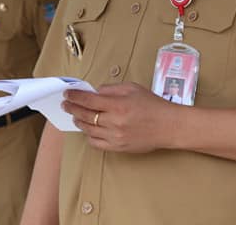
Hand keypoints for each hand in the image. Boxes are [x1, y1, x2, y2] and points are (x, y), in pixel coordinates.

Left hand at [63, 83, 180, 153]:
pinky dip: (89, 136)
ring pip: (88, 130)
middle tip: (66, 104)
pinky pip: (96, 143)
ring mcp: (115, 137)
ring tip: (76, 116)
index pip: (88, 100)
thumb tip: (95, 92)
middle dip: (72, 108)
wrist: (168, 126)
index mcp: (118, 105)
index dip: (75, 97)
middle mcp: (114, 122)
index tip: (67, 94)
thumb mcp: (132, 88)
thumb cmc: (153, 105)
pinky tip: (88, 130)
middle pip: (85, 115)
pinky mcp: (118, 148)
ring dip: (79, 121)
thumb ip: (111, 89)